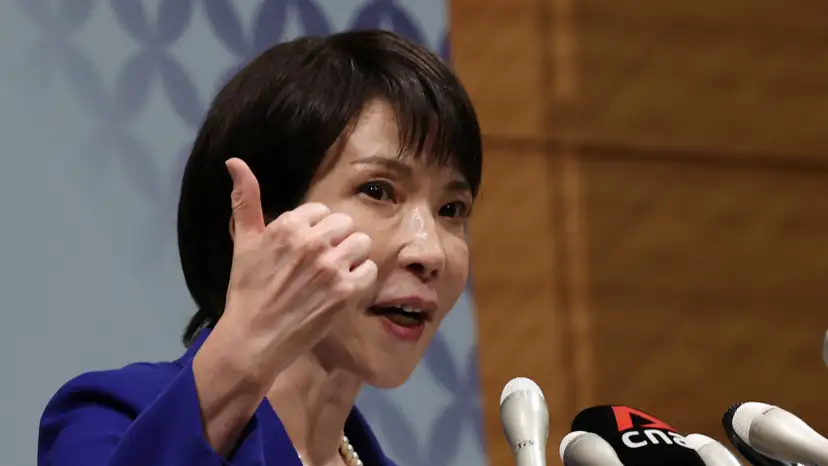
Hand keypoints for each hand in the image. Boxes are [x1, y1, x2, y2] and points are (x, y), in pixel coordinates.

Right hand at [220, 157, 376, 372]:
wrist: (253, 339)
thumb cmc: (247, 290)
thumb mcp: (243, 242)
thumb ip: (245, 200)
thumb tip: (234, 161)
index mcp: (289, 225)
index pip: (321, 211)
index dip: (314, 229)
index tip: (303, 250)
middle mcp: (313, 242)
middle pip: (345, 224)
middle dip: (336, 240)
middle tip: (321, 262)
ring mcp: (332, 267)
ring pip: (362, 243)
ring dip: (352, 256)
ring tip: (335, 273)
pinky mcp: (346, 292)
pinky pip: (370, 269)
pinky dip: (362, 277)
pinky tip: (344, 288)